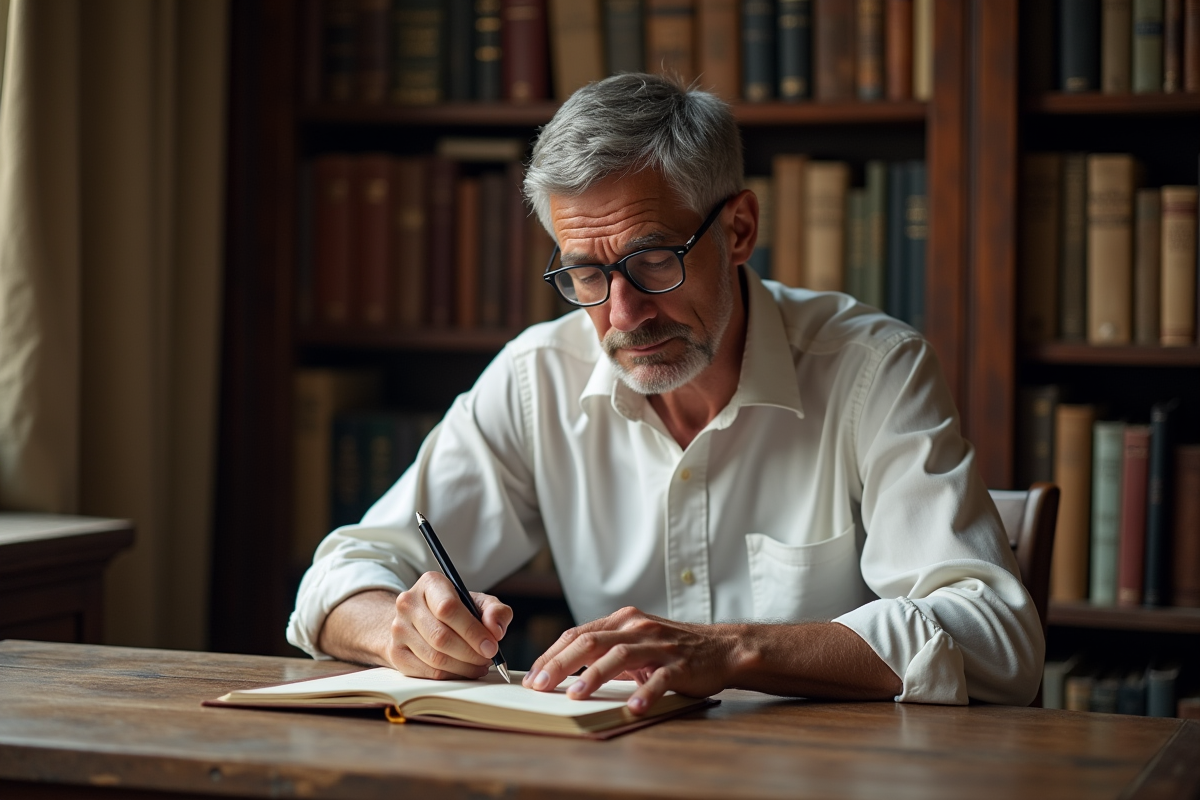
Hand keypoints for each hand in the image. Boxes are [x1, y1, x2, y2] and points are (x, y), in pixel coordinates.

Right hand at [385, 572, 512, 679]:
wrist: (418, 620)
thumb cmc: (454, 611)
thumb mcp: (478, 602)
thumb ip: (495, 611)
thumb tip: (496, 631)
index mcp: (430, 583)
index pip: (448, 609)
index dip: (472, 631)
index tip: (491, 646)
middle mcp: (408, 603)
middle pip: (441, 637)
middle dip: (471, 653)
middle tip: (488, 658)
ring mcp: (398, 629)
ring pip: (435, 658)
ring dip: (463, 667)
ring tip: (479, 665)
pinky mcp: (396, 653)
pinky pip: (427, 672)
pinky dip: (451, 675)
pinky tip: (463, 670)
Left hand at [521, 606, 739, 714]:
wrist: (721, 648)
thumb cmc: (673, 648)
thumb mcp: (636, 640)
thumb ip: (607, 648)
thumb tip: (565, 668)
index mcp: (623, 620)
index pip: (578, 633)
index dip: (552, 654)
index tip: (533, 675)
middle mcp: (638, 628)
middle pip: (591, 642)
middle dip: (561, 664)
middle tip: (540, 685)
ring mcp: (659, 645)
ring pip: (620, 657)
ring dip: (594, 677)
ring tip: (575, 696)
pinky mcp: (680, 665)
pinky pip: (659, 679)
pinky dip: (644, 693)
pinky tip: (631, 708)